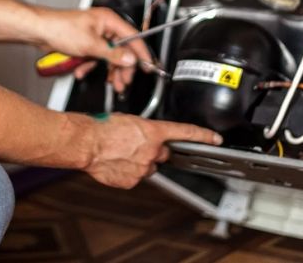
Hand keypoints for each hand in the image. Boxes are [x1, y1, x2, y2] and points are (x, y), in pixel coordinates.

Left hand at [38, 8, 151, 91]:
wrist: (39, 31)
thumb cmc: (60, 28)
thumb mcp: (90, 45)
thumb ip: (113, 54)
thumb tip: (130, 59)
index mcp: (109, 20)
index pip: (133, 37)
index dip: (141, 53)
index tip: (148, 66)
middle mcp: (104, 26)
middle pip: (122, 49)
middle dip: (123, 67)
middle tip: (125, 81)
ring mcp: (95, 35)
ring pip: (109, 56)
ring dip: (108, 70)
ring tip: (112, 82)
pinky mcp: (86, 43)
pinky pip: (96, 57)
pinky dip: (91, 66)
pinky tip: (83, 71)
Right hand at [85, 114, 222, 188]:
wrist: (86, 142)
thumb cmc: (103, 127)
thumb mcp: (129, 120)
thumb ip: (144, 130)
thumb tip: (145, 134)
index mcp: (154, 132)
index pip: (185, 132)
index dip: (203, 136)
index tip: (215, 139)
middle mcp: (152, 150)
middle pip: (163, 153)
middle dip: (154, 150)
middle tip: (136, 145)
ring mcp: (143, 167)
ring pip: (148, 166)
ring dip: (140, 161)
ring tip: (121, 152)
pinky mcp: (132, 181)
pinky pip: (135, 177)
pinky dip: (128, 171)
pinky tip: (117, 162)